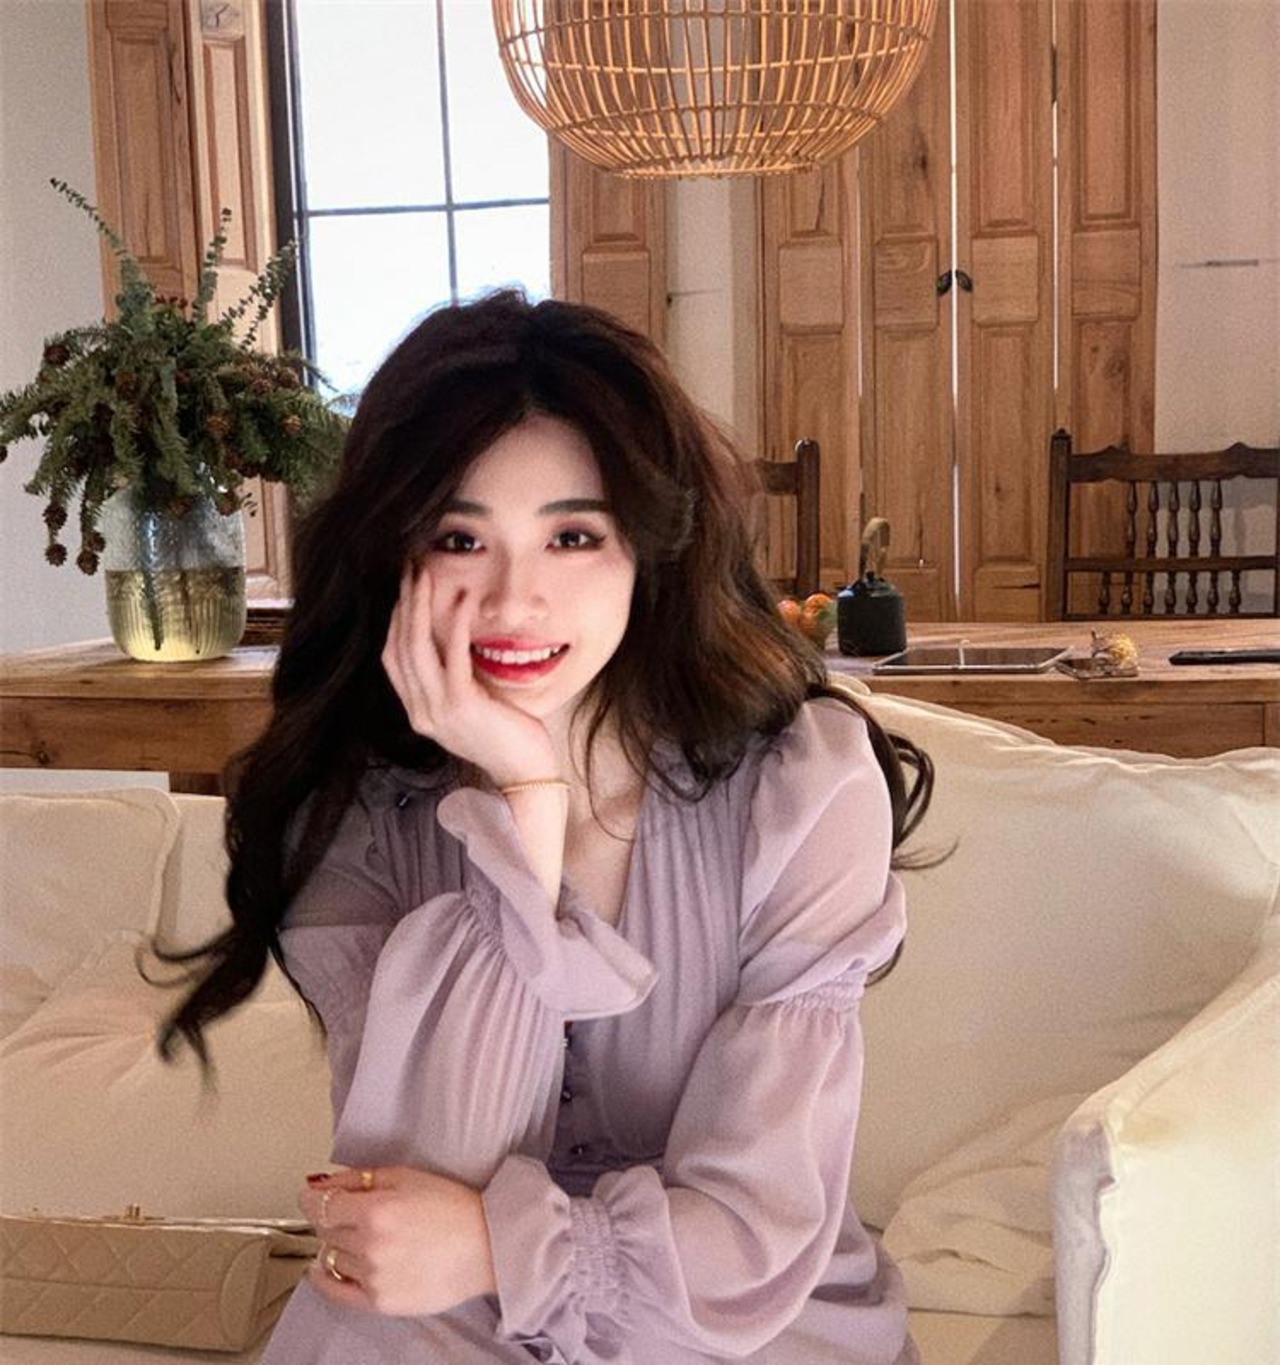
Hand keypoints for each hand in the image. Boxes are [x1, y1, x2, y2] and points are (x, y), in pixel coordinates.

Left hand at [301, 1165, 495, 1316]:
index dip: (312, 1198)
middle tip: (354, 1212)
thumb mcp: (405, 1176)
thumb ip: (359, 1178)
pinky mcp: (380, 1302)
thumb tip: (323, 1183)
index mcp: (375, 1210)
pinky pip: (336, 1292)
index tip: (311, 1196)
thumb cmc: (452, 1207)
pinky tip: (323, 1270)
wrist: (485, 1246)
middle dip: (335, 1218)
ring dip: (343, 1245)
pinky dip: (325, 1279)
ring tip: (369, 1238)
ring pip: (333, 1257)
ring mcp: (374, 1277)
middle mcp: (370, 1246)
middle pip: (326, 1230)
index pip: (320, 1205)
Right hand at [382, 563, 556, 785]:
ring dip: (422, 606)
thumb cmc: (506, 738)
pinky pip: (453, 658)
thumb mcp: (471, 707)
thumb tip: (453, 644)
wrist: (526, 775)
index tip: (406, 590)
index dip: (396, 621)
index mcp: (419, 713)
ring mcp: (438, 712)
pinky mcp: (462, 706)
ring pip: (417, 648)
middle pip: (399, 647)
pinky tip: (464, 600)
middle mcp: (421, 713)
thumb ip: (454, 682)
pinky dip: (456, 625)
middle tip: (411, 570)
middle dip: (404, 604)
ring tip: (427, 574)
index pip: (393, 658)